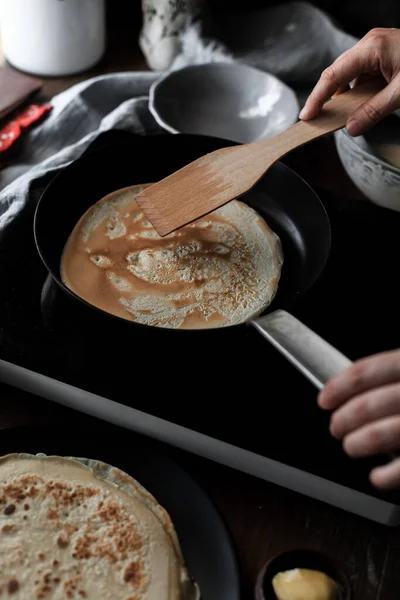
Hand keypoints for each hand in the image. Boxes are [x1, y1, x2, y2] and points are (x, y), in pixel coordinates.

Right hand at [299, 28, 399, 135]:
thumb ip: (374, 111)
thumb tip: (352, 128)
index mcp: (371, 49)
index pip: (333, 75)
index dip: (317, 97)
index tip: (306, 116)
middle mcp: (370, 45)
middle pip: (338, 73)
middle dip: (327, 98)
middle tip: (318, 120)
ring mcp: (377, 50)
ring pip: (350, 76)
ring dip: (346, 98)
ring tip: (340, 118)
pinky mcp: (384, 58)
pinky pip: (363, 76)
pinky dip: (359, 93)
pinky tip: (359, 107)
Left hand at [318, 349, 399, 488]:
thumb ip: (389, 379)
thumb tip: (352, 389)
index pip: (365, 372)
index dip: (337, 387)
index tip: (324, 399)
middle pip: (366, 405)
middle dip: (342, 420)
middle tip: (336, 428)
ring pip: (380, 435)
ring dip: (357, 444)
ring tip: (352, 446)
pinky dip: (386, 476)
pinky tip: (377, 477)